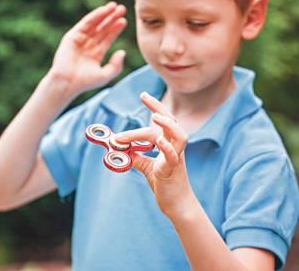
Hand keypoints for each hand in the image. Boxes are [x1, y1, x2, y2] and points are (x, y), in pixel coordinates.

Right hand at [48, 1, 126, 95]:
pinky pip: (85, 23)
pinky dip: (94, 16)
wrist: (67, 82)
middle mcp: (88, 45)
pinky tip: (103, 10)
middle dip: (112, 19)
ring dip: (104, 14)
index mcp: (96, 54)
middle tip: (122, 8)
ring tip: (114, 6)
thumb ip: (116, 66)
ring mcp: (80, 40)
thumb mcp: (105, 75)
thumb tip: (122, 51)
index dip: (116, 29)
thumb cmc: (85, 82)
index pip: (108, 38)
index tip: (124, 20)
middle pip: (102, 29)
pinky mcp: (72, 36)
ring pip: (95, 24)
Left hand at [115, 92, 193, 217]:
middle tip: (144, 96)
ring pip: (179, 136)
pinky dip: (167, 148)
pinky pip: (174, 157)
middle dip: (158, 107)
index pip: (163, 120)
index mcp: (168, 144)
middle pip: (171, 122)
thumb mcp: (146, 166)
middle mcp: (175, 147)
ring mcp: (176, 158)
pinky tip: (160, 141)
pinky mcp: (173, 171)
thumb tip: (119, 147)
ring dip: (167, 125)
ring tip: (154, 116)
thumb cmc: (164, 183)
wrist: (176, 204)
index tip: (143, 94)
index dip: (154, 106)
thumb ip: (135, 155)